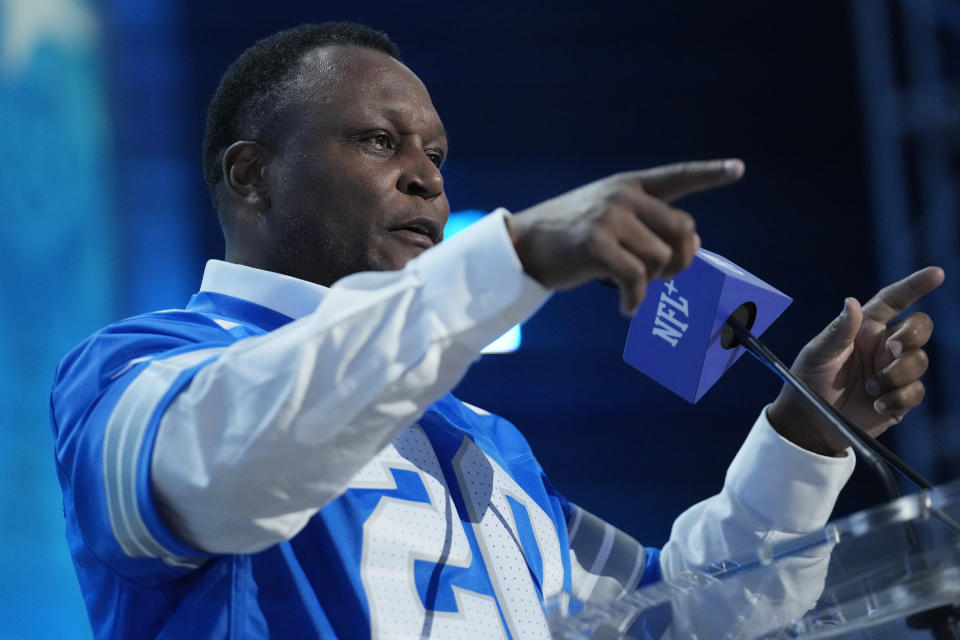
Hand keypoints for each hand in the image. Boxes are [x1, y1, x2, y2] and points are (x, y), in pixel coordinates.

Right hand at [505, 159, 743, 314]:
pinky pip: (636, 279)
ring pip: (660, 259)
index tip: (738, 169)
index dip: (710, 174)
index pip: (678, 176)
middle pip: (682, 230)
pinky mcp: (597, 245)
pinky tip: (625, 307)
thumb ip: (647, 223)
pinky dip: (635, 300)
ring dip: (652, 283)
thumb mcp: (607, 215)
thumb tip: (694, 245)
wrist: (522, 244)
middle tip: (667, 278)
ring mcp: (610, 218)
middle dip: (682, 260)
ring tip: (632, 291)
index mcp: (629, 185)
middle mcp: (623, 196)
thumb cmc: (568, 235)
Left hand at [768, 267, 944, 455]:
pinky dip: (897, 398)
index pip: (894, 301)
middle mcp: (883, 346)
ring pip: (919, 360)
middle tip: (890, 350)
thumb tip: (852, 303)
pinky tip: (876, 405)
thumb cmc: (808, 382)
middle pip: (919, 327)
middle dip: (911, 335)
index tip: (936, 273)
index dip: (915, 286)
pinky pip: (916, 391)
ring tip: (869, 387)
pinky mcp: (899, 398)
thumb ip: (837, 331)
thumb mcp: (816, 354)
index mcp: (864, 329)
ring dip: (895, 375)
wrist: (810, 422)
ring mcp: (893, 371)